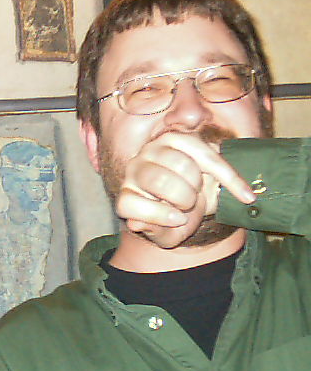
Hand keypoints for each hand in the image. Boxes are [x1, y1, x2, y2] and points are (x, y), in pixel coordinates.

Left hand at [117, 132, 254, 247]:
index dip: (155, 214)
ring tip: (199, 190)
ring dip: (198, 182)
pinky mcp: (176, 137)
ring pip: (180, 163)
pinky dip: (226, 174)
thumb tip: (136, 224)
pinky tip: (243, 194)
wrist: (198, 197)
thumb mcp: (170, 234)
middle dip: (183, 197)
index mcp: (128, 196)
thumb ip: (155, 232)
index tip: (180, 220)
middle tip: (191, 204)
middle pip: (157, 180)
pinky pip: (203, 151)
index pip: (128, 203)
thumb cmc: (179, 217)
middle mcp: (134, 170)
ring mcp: (153, 150)